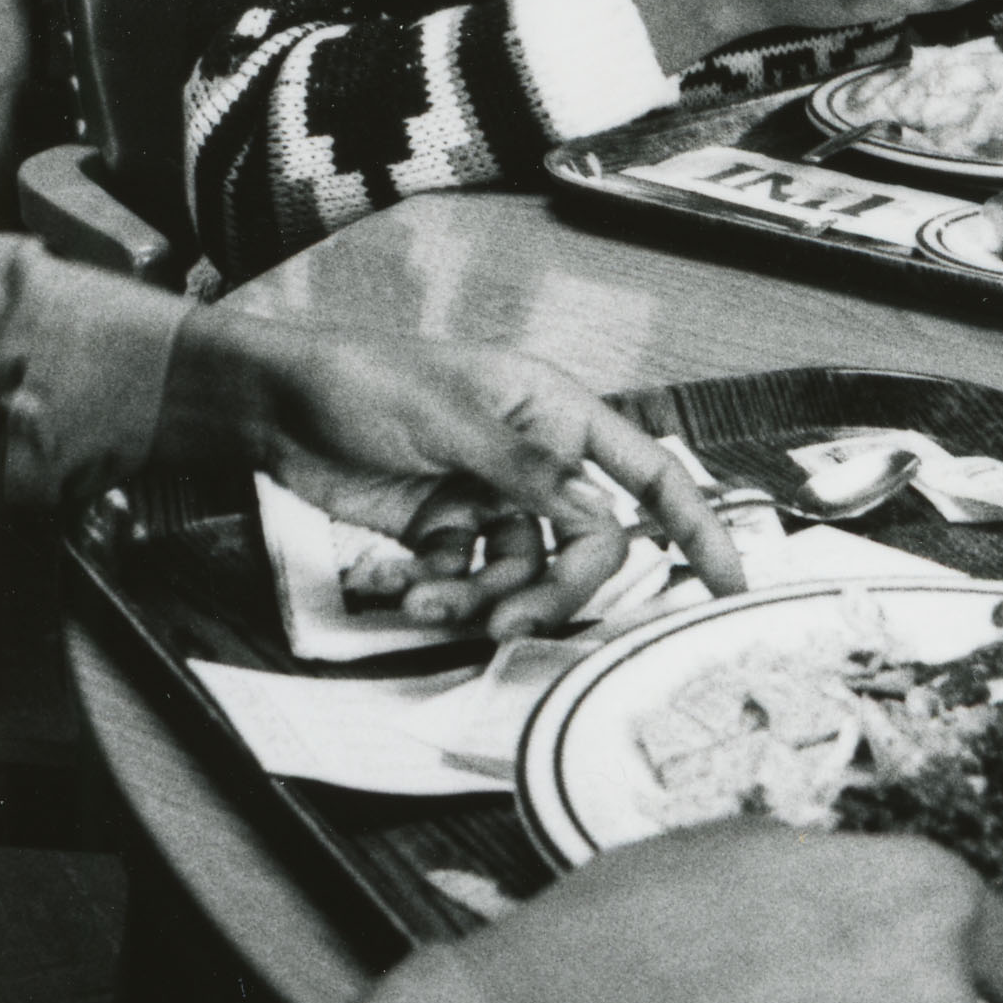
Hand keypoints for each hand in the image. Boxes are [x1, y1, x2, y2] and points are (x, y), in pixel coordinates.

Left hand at [166, 311, 746, 642]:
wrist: (273, 405)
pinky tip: (409, 585)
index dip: (696, 526)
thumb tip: (600, 521)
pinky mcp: (446, 531)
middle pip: (588, 545)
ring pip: (528, 573)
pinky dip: (449, 591)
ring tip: (430, 596)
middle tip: (509, 620)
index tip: (729, 584)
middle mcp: (535, 458)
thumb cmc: (362, 382)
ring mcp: (490, 498)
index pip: (648, 470)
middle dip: (554, 590)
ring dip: (486, 597)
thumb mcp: (450, 418)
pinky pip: (475, 579)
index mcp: (556, 410)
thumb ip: (527, 473)